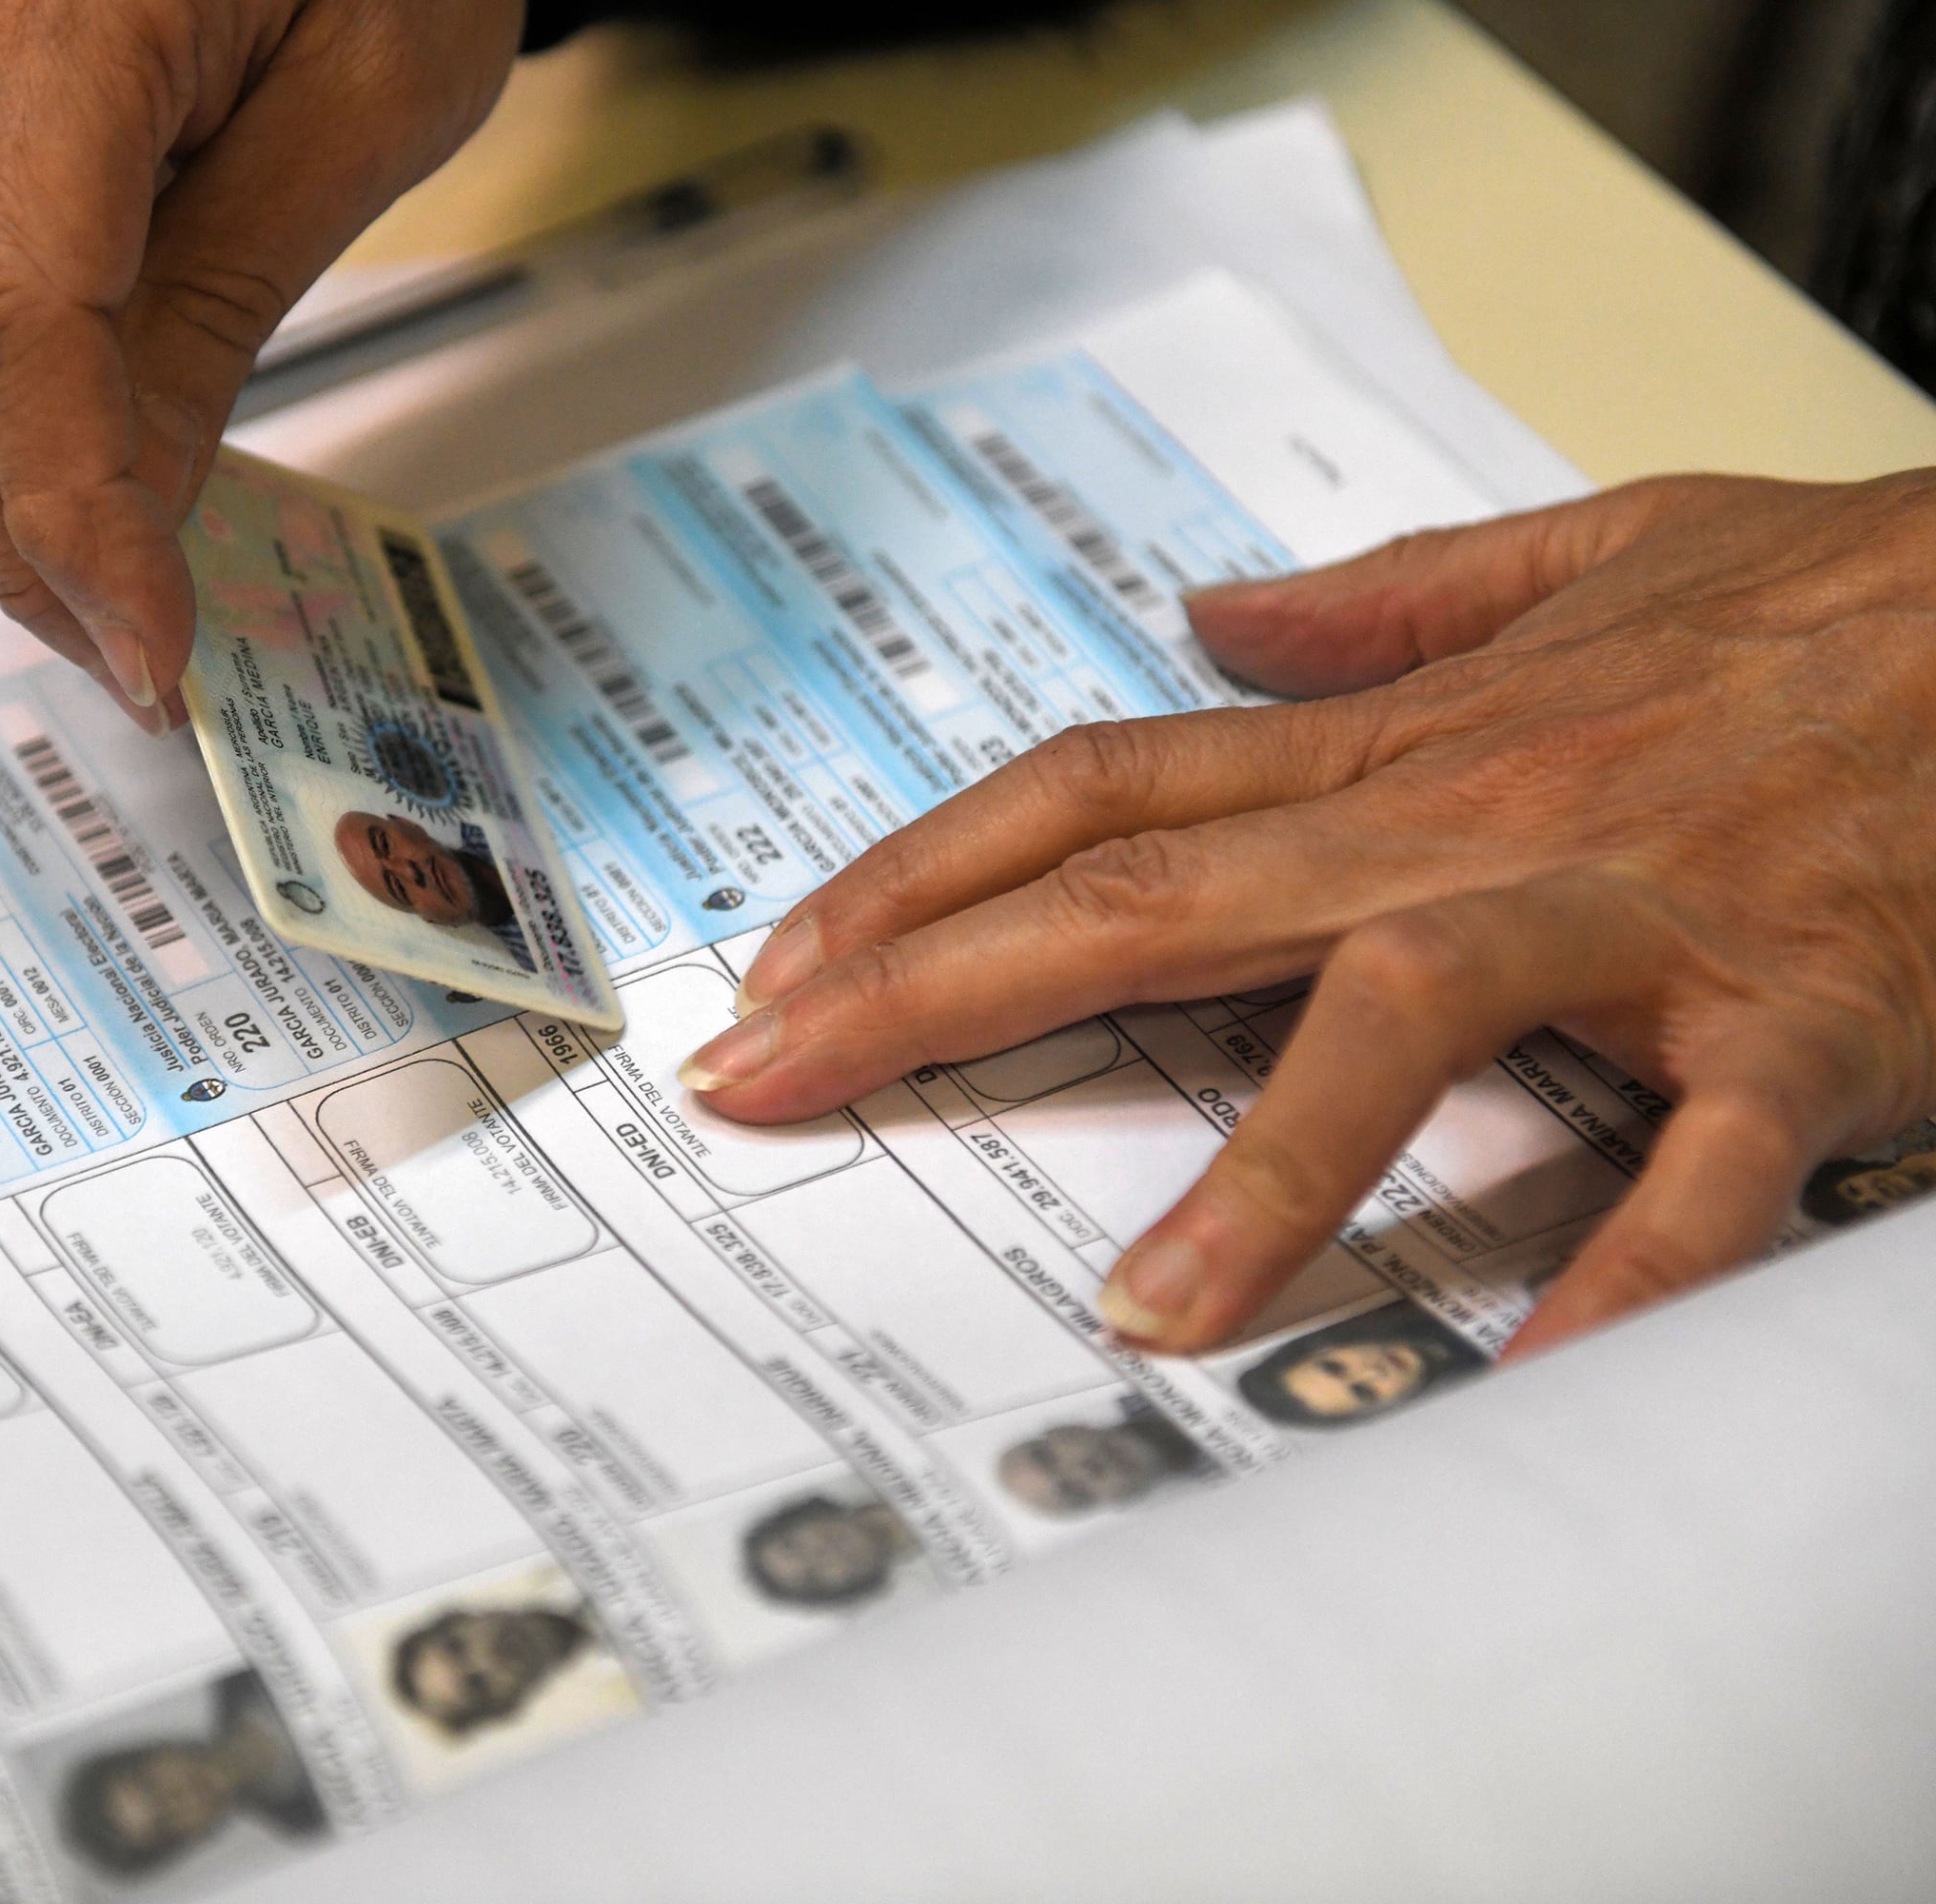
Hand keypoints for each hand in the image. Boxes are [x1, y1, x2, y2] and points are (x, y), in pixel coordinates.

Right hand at [0, 0, 523, 730]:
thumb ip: (228, 295)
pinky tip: (84, 455)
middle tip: (134, 651)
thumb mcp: (372, 93)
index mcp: (65, 10)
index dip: (71, 511)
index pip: (12, 319)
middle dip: (15, 531)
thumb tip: (140, 500)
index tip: (150, 646)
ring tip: (115, 582)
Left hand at [680, 471, 1935, 1358]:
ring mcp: (1634, 918)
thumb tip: (1214, 610)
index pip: (1106, 794)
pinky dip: (1620, 1269)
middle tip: (766, 1083)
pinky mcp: (1799, 1015)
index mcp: (1410, 744)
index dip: (924, 875)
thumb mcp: (1596, 554)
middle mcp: (1478, 819)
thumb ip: (1392, 601)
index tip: (778, 962)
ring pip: (1401, 1013)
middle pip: (1155, 897)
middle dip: (934, 988)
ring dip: (1262, 1165)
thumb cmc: (1839, 606)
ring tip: (1134, 1311)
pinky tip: (1521, 1383)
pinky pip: (1701, 1164)